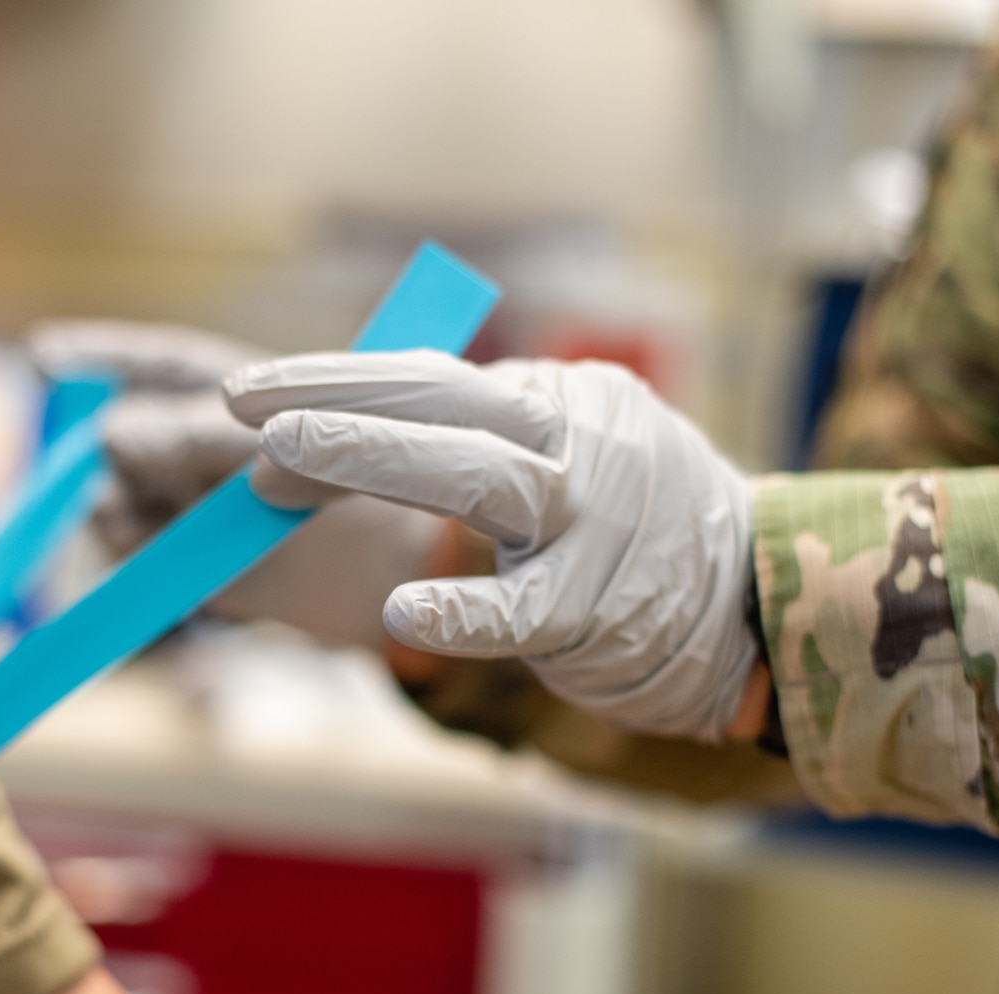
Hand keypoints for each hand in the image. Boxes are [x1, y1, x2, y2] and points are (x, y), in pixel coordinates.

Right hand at [28, 320, 443, 651]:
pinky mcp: (187, 568)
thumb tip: (109, 436)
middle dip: (121, 452)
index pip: (155, 369)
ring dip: (127, 513)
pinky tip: (165, 561)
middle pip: (122, 441)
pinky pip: (134, 560)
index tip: (46, 356)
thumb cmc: (356, 487)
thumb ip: (191, 436)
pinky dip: (139, 560)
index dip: (100, 358)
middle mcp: (202, 449)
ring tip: (172, 524)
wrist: (399, 573)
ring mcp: (189, 509)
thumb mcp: (274, 446)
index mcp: (233, 399)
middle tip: (139, 465)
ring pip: (114, 504)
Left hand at [226, 352, 758, 741]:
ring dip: (371, 462)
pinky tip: (404, 612)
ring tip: (277, 470)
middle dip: (334, 407)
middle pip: (444, 406)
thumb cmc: (635, 535)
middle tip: (241, 415)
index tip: (245, 393)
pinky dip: (464, 609)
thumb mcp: (569, 455)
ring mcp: (593, 522)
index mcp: (556, 402)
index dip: (335, 379)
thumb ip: (481, 440)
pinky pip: (524, 609)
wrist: (758, 604)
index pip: (431, 376)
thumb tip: (347, 434)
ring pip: (478, 478)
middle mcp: (575, 443)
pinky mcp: (603, 607)